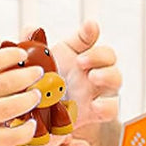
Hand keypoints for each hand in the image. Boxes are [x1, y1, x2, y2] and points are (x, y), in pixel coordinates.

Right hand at [0, 39, 43, 145]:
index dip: (9, 55)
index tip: (24, 54)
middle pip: (3, 84)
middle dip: (27, 76)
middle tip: (38, 73)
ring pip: (8, 109)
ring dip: (28, 100)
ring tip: (37, 94)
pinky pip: (9, 137)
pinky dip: (25, 130)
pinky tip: (33, 123)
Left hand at [23, 20, 121, 145]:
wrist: (43, 119)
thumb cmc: (42, 84)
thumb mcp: (36, 66)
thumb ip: (32, 46)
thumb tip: (29, 29)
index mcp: (76, 54)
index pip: (88, 38)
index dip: (90, 31)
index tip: (89, 27)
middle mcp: (92, 69)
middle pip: (108, 55)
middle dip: (99, 54)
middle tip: (82, 60)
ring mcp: (97, 90)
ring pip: (116, 78)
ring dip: (108, 75)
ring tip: (93, 77)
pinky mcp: (96, 112)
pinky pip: (111, 109)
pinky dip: (106, 106)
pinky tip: (95, 106)